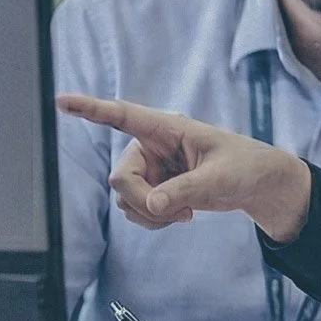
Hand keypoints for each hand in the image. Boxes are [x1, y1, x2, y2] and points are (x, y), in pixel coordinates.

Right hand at [56, 93, 313, 240]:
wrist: (260, 187)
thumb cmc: (246, 168)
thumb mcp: (219, 179)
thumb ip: (183, 191)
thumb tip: (150, 205)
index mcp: (167, 128)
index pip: (123, 116)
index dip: (90, 108)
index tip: (61, 101)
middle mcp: (152, 146)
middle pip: (121, 177)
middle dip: (142, 200)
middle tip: (175, 212)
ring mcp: (152, 168)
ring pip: (125, 198)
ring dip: (152, 214)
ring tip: (186, 211)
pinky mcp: (155, 188)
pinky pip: (136, 210)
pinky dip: (154, 220)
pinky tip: (181, 215)